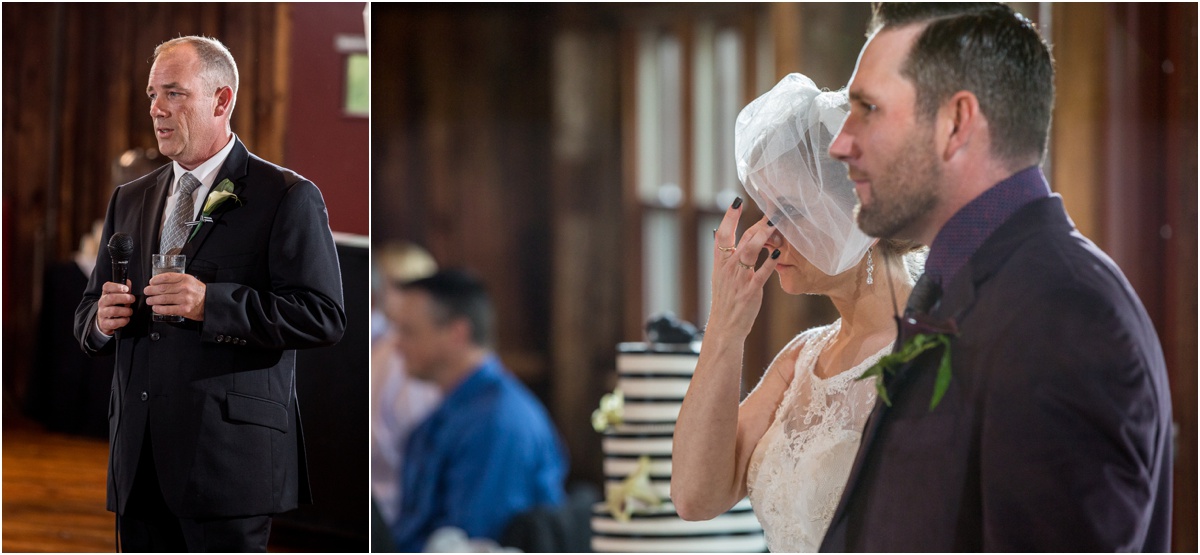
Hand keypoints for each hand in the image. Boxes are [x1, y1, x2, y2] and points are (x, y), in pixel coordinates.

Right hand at [97, 280, 134, 335]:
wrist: (104, 321)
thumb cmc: (114, 306)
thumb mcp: (118, 297)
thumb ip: (124, 290)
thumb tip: (128, 282)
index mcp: (105, 294)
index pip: (107, 287)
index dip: (116, 286)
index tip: (126, 288)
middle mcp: (102, 303)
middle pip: (110, 298)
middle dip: (124, 298)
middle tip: (132, 299)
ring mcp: (102, 313)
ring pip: (113, 311)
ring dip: (125, 311)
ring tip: (130, 311)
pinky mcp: (104, 323)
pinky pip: (114, 323)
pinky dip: (123, 321)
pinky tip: (126, 319)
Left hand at [145, 272, 205, 320]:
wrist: (210, 303)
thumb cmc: (200, 293)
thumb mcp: (191, 281)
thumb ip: (178, 280)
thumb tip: (162, 282)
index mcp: (185, 279)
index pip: (166, 277)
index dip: (156, 280)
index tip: (151, 282)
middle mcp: (184, 288)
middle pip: (162, 288)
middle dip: (151, 290)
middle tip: (147, 291)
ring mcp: (184, 299)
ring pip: (163, 299)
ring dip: (153, 300)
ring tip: (149, 300)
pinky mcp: (184, 309)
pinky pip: (168, 309)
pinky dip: (159, 309)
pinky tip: (155, 308)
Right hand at [707, 199, 780, 339]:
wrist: (724, 326)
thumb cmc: (726, 300)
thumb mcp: (720, 276)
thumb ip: (725, 256)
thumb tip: (722, 236)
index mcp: (720, 262)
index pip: (722, 234)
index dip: (729, 217)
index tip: (736, 201)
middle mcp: (728, 267)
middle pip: (742, 238)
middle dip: (757, 223)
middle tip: (771, 212)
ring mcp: (739, 278)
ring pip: (751, 250)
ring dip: (764, 236)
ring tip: (776, 225)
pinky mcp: (750, 290)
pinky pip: (761, 273)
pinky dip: (770, 262)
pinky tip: (779, 253)